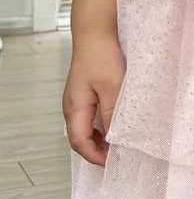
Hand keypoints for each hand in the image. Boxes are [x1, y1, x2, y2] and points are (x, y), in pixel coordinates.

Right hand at [63, 34, 125, 165]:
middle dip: (96, 152)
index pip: (79, 141)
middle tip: (117, 159)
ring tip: (117, 147)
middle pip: (78, 138)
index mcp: (75, 107)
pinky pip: (88, 118)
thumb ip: (113, 114)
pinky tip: (114, 128)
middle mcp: (72, 106)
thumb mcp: (113, 88)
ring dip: (98, 141)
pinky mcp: (85, 94)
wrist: (96, 34)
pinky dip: (99, 129)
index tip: (112, 163)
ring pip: (83, 129)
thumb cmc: (102, 57)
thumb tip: (115, 139)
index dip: (94, 156)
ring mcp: (77, 100)